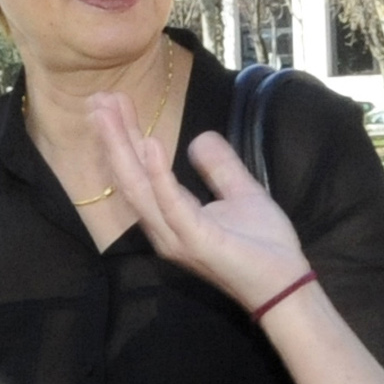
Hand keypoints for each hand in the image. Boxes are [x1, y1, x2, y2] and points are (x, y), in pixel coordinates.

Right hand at [88, 98, 309, 312]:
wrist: (286, 284)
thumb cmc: (263, 247)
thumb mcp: (240, 192)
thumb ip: (218, 166)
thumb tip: (198, 138)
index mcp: (171, 217)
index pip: (139, 173)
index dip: (123, 138)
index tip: (111, 102)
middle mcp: (164, 228)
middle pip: (128, 177)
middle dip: (112, 137)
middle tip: (97, 99)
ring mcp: (176, 236)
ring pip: (139, 188)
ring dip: (122, 147)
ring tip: (109, 112)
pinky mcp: (195, 241)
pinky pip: (171, 204)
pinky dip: (159, 173)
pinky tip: (151, 142)